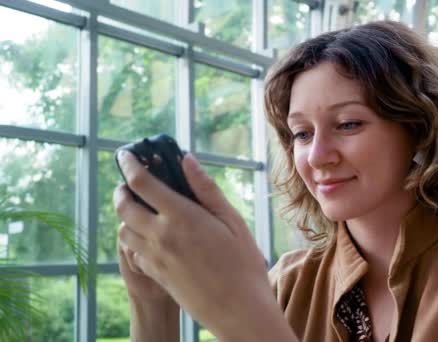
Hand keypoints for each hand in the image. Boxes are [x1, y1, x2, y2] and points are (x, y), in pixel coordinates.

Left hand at [113, 151, 271, 338]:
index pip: (142, 183)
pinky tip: (151, 236)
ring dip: (126, 215)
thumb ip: (206, 189)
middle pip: (124, 205)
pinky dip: (134, 238)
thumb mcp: (232, 221)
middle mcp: (161, 235)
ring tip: (140, 208)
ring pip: (123, 229)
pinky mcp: (155, 274)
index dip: (130, 164)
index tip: (126, 155)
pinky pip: (133, 251)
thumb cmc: (243, 264)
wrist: (239, 310)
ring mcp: (155, 257)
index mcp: (181, 216)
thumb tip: (186, 161)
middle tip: (130, 182)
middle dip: (122, 189)